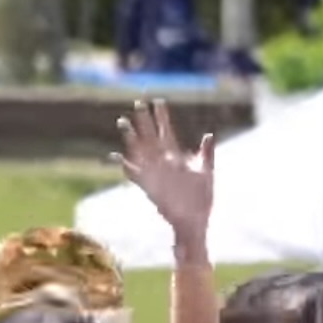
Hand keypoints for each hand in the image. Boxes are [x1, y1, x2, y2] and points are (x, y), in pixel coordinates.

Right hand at [115, 99, 215, 251]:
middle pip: (151, 136)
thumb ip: (205, 153)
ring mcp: (155, 173)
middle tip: (137, 101)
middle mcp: (163, 163)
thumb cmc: (201, 200)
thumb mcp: (206, 172)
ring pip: (140, 150)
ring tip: (123, 121)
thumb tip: (208, 134)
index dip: (162, 117)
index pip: (167, 132)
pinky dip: (125, 165)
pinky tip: (115, 157)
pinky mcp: (150, 186)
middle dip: (144, 120)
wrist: (193, 222)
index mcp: (176, 158)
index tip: (158, 101)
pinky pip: (134, 174)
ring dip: (132, 136)